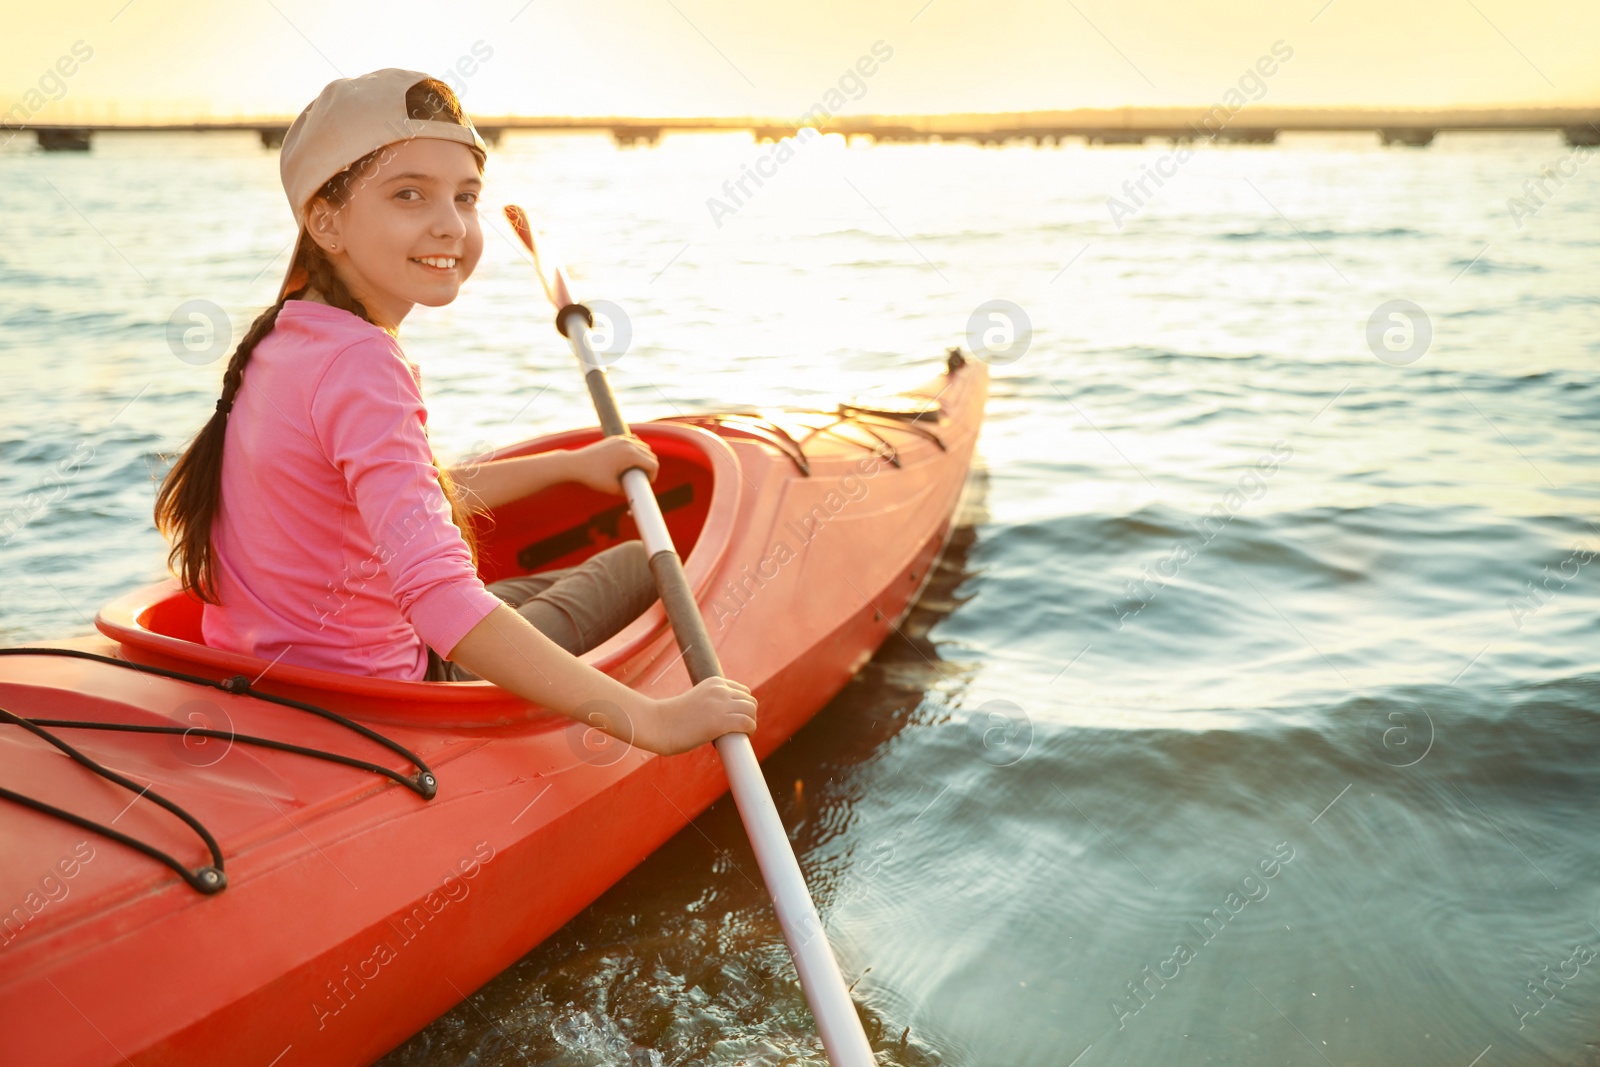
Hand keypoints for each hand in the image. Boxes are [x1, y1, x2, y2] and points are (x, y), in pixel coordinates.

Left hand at [571, 434, 658, 494]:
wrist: (575, 464)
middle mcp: (628, 444)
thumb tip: (637, 493)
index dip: (652, 476)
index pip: (653, 464)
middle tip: (642, 478)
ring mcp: (622, 439)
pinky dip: (635, 449)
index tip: (646, 484)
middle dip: (649, 467)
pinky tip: (631, 458)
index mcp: (631, 455)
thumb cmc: (593, 477)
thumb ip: (629, 490)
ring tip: (636, 470)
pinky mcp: (615, 438)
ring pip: (643, 446)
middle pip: (650, 455)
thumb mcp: (613, 488)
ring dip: (643, 458)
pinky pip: (633, 441)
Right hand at [635, 676, 757, 755]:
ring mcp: (721, 704)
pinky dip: (749, 731)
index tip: (736, 719)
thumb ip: (711, 702)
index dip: (742, 707)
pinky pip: (748, 723)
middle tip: (738, 729)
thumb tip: (724, 717)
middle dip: (748, 715)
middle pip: (750, 700)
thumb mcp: (697, 701)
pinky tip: (742, 737)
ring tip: (739, 733)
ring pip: (752, 711)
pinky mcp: (721, 721)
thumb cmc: (674, 718)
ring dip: (750, 723)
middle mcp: (720, 690)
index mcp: (714, 682)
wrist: (658, 725)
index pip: (742, 691)